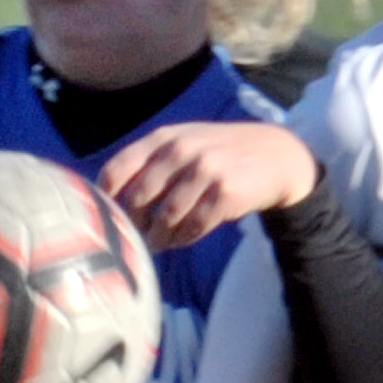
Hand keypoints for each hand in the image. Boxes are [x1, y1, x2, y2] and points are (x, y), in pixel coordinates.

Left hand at [101, 122, 319, 253]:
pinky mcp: (224, 194)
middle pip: (138, 198)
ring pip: (165, 217)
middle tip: (134, 239)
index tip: (107, 217)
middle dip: (133, 224)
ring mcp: (204, 171)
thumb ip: (152, 163)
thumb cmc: (221, 154)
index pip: (119, 169)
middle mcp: (181, 151)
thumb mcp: (185, 144)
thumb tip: (113, 200)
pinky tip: (182, 239)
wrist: (276, 156)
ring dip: (159, 237)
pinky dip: (184, 238)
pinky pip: (193, 226)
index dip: (107, 198)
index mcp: (165, 138)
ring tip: (159, 243)